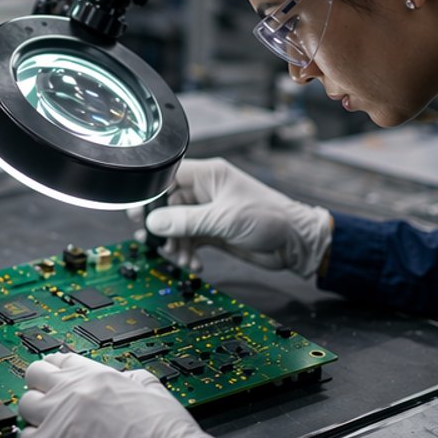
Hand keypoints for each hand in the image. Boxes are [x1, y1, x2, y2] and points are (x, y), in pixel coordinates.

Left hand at [18, 352, 222, 437]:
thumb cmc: (169, 437)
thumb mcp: (154, 390)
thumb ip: (132, 379)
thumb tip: (125, 379)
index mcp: (98, 376)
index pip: (60, 360)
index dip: (57, 370)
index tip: (56, 379)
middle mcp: (74, 391)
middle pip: (34, 374)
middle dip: (39, 386)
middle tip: (48, 400)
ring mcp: (60, 418)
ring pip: (24, 405)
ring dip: (34, 415)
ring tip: (48, 427)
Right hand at [138, 157, 332, 276]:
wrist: (296, 244)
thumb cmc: (271, 218)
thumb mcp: (224, 218)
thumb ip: (187, 221)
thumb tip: (155, 222)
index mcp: (208, 175)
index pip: (168, 176)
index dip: (151, 193)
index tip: (141, 212)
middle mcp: (205, 191)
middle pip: (168, 205)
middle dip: (163, 226)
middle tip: (157, 241)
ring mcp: (208, 212)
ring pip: (176, 226)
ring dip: (175, 243)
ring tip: (180, 257)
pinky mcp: (212, 231)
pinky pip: (189, 240)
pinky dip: (187, 252)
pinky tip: (193, 262)